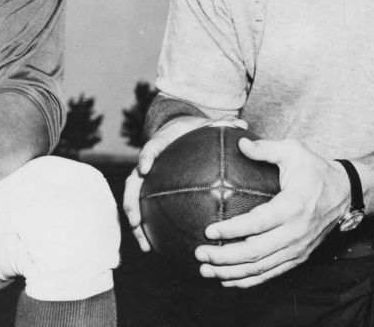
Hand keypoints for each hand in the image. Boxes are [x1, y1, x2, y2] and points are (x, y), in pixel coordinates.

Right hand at [122, 116, 246, 251]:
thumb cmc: (194, 128)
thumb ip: (223, 125)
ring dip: (137, 224)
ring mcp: (146, 179)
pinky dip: (149, 230)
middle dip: (131, 202)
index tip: (145, 168)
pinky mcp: (150, 191)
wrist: (177, 129)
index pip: (150, 148)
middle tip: (136, 220)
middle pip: (133, 183)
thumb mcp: (207, 124)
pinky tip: (160, 249)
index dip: (146, 156)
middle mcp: (148, 164)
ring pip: (135, 202)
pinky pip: (147, 211)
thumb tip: (242, 124)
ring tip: (146, 245)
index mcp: (160, 144)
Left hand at [195, 137, 349, 286]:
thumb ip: (266, 148)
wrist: (346, 194)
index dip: (232, 230)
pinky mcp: (299, 257)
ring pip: (261, 268)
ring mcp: (298, 248)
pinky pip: (271, 273)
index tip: (208, 231)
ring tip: (205, 270)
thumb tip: (239, 143)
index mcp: (292, 206)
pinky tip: (228, 279)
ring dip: (231, 272)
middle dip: (224, 256)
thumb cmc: (316, 170)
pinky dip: (248, 280)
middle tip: (199, 254)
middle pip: (255, 252)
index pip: (258, 223)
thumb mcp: (294, 151)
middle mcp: (295, 232)